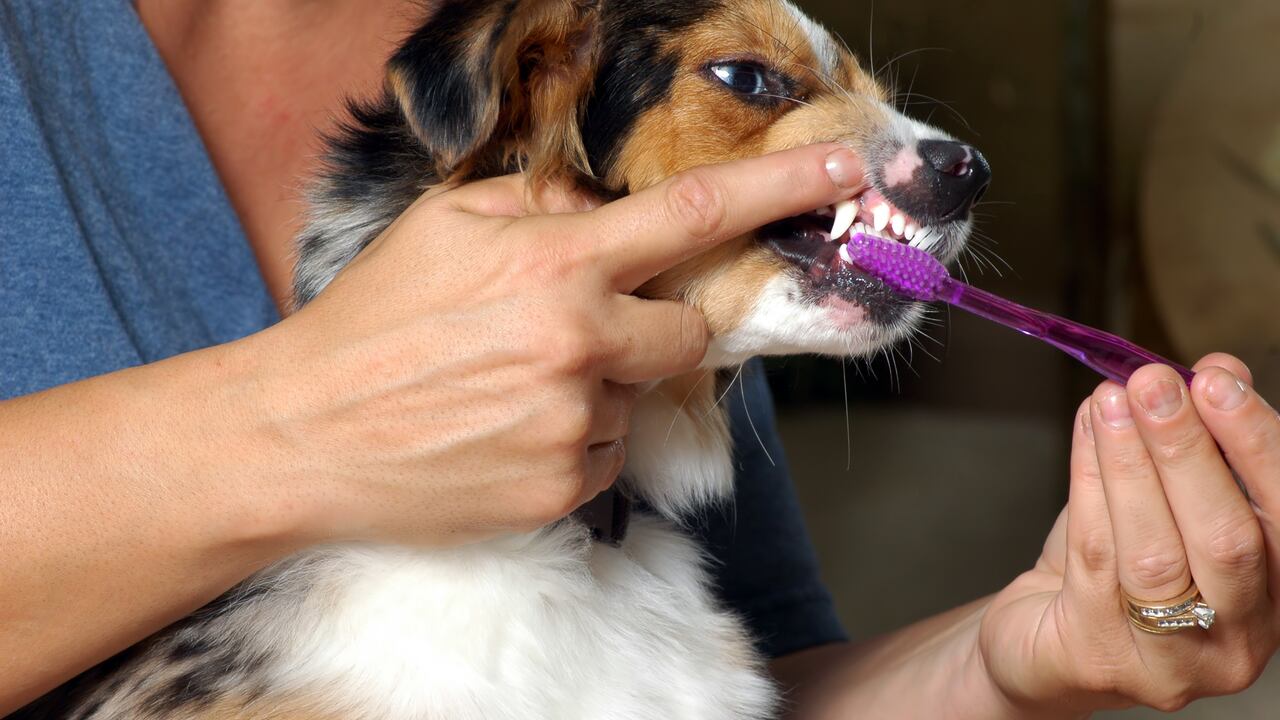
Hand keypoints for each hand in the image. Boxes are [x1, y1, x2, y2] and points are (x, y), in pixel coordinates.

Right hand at [239, 144, 863, 546]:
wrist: (303, 434)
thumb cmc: (370, 321)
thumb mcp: (444, 226)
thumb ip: (535, 204)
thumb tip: (594, 212)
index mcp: (555, 264)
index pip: (694, 216)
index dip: (781, 192)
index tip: (848, 174)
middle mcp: (580, 344)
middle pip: (688, 333)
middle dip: (657, 327)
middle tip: (585, 328)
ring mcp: (575, 425)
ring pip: (638, 398)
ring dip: (598, 388)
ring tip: (510, 390)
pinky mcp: (563, 489)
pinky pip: (606, 454)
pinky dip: (575, 440)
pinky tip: (506, 432)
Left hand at [981, 354, 1279, 714]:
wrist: (1044, 640)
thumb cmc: (1116, 567)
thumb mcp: (1170, 502)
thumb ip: (1206, 444)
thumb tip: (1221, 370)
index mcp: (1277, 593)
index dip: (1257, 444)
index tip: (1217, 381)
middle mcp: (1239, 637)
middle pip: (1227, 540)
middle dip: (1189, 451)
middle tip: (1154, 384)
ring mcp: (1171, 660)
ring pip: (1154, 552)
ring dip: (1130, 463)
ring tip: (1109, 400)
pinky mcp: (1099, 656)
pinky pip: (1094, 558)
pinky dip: (1088, 485)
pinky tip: (1085, 435)